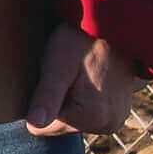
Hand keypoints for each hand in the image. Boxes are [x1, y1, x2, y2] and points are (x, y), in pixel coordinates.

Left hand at [22, 24, 140, 138]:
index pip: (43, 128)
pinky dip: (80, 98)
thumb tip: (33, 125)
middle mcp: (108, 125)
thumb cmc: (80, 41)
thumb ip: (47, 97)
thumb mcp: (57, 65)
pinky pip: (87, 113)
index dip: (39, 102)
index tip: (49, 78)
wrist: (113, 26)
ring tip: (73, 74)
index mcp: (93, 118)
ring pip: (72, 118)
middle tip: (61, 74)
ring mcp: (116, 119)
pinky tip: (83, 78)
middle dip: (54, 101)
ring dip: (66, 99)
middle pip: (59, 124)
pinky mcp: (118, 112)